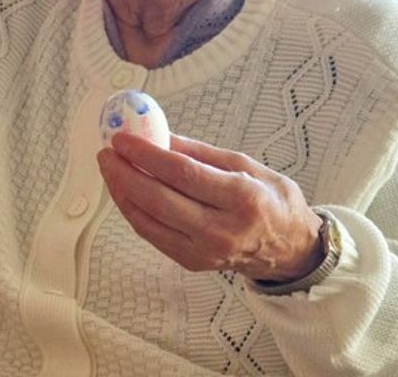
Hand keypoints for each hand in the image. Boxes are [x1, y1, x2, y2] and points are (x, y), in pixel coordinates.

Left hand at [98, 133, 323, 281]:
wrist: (289, 249)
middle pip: (159, 199)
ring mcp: (205, 251)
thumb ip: (200, 152)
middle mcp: (222, 229)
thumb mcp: (246, 164)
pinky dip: (133, 211)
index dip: (147, 154)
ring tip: (110, 167)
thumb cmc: (271, 201)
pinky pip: (151, 234)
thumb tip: (159, 135)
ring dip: (122, 192)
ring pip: (148, 220)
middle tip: (107, 152)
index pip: (182, 173)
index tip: (124, 138)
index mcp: (241, 198)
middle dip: (125, 173)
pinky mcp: (191, 262)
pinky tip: (124, 191)